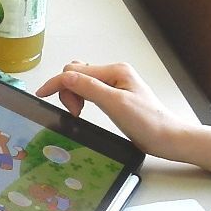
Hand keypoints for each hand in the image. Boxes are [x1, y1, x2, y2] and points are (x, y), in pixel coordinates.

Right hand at [35, 61, 200, 159]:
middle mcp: (114, 74)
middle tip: (75, 112)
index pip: (76, 71)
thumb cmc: (150, 123)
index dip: (57, 83)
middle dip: (68, 90)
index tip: (42, 94)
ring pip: (81, 82)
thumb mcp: (116, 105)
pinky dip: (81, 99)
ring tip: (80, 113)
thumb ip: (89, 89)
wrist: (168, 139)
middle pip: (76, 73)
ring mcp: (114, 85)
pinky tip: (85, 110)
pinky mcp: (114, 97)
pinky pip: (89, 91)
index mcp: (115, 71)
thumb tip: (65, 77)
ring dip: (74, 96)